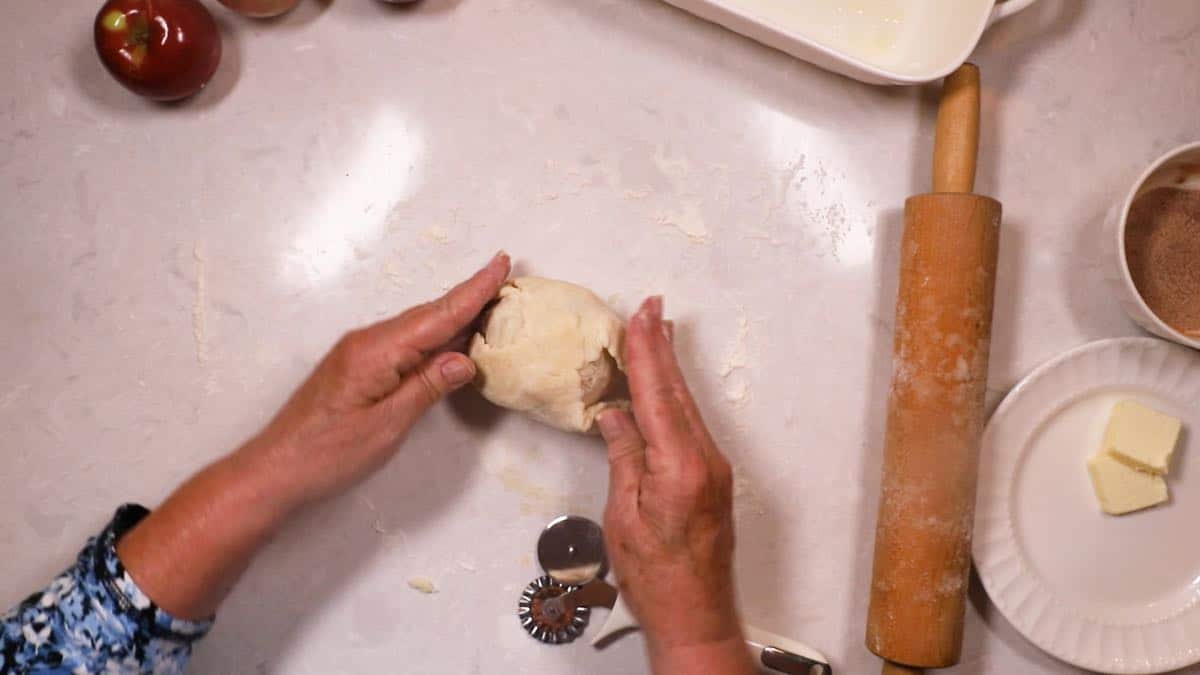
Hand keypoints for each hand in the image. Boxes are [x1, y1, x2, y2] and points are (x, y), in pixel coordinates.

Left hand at [117, 253, 509, 619]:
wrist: (275, 470)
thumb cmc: (326, 454)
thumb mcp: (386, 426)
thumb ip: (426, 388)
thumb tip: (464, 358)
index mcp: (377, 352)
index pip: (438, 316)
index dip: (474, 291)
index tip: (501, 264)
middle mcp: (368, 342)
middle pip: (430, 315)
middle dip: (470, 297)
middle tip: (506, 281)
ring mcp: (360, 352)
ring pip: (418, 327)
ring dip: (453, 316)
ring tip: (489, 305)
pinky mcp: (358, 366)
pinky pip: (405, 342)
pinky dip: (433, 335)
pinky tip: (448, 340)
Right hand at [597, 297, 753, 674]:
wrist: (696, 615)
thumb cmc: (657, 577)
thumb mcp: (624, 516)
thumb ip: (623, 458)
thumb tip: (616, 415)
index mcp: (680, 466)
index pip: (657, 395)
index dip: (646, 352)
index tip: (639, 317)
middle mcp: (705, 461)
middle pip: (677, 392)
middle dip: (662, 347)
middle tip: (652, 308)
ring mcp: (714, 469)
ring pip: (686, 406)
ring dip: (669, 369)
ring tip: (657, 334)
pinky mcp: (713, 479)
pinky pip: (690, 426)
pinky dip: (673, 398)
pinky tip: (664, 388)